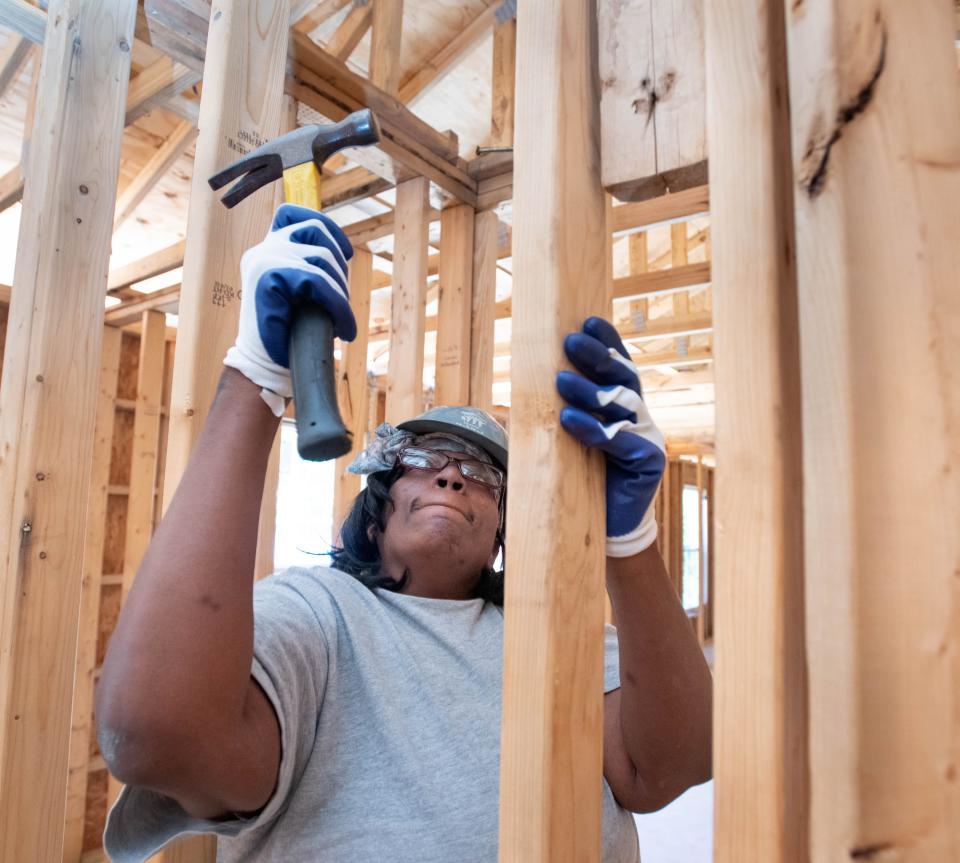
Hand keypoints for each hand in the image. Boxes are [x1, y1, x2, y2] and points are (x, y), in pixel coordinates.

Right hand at [224, 203, 354, 409]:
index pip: (292, 214)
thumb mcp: (298, 293)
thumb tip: (342, 252)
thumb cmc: (286, 334)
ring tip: (339, 319)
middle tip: (341, 301)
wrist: (263, 367)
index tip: (343, 252)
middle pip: (316, 230)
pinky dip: (338, 306)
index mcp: (266, 250)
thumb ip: (308, 268)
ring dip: (340, 290)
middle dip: (339, 266)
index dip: (325, 226)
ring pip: (321, 257)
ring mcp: (263, 260)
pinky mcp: (268, 277)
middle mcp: (261, 250)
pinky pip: (318, 281)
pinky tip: (343, 329)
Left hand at [556, 317, 665, 556]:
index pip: (619, 367)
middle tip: (570, 340)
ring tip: (559, 379)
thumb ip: (568, 411)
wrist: (606, 527)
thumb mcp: (572, 440)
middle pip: (621, 378)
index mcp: (624, 407)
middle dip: (596, 357)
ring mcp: (649, 438)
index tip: (588, 320)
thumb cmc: (584, 480)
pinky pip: (620, 440)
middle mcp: (640, 417)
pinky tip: (568, 419)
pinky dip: (592, 428)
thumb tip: (533, 377)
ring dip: (588, 391)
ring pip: (620, 404)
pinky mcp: (650, 461)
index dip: (608, 342)